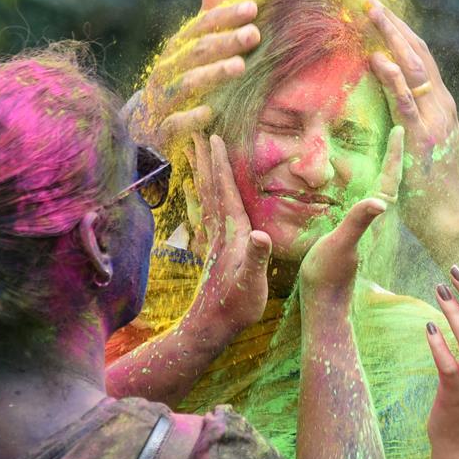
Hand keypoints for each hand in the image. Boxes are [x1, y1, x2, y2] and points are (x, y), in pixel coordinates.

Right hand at [129, 0, 260, 148]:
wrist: (145, 129)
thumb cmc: (177, 85)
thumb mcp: (189, 54)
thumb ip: (205, 25)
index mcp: (175, 52)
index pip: (200, 28)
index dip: (224, 17)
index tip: (253, 8)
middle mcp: (165, 72)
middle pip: (196, 52)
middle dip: (226, 41)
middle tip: (255, 34)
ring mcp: (161, 100)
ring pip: (185, 84)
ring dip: (213, 74)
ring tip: (240, 66)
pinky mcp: (161, 130)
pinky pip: (174, 123)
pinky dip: (191, 118)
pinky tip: (210, 113)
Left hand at [185, 134, 271, 337]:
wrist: (212, 327)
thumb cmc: (237, 306)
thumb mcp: (253, 283)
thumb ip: (257, 258)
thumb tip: (260, 235)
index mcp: (233, 234)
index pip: (226, 192)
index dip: (221, 165)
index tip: (216, 138)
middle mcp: (220, 233)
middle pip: (211, 188)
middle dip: (207, 159)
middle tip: (200, 132)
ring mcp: (214, 240)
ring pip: (207, 197)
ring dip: (203, 172)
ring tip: (197, 151)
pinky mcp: (213, 249)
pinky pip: (207, 212)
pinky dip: (203, 195)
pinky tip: (200, 191)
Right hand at [299, 126, 403, 296]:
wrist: (325, 303)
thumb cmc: (329, 274)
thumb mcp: (341, 244)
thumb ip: (359, 221)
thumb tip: (380, 201)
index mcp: (374, 218)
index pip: (389, 179)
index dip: (395, 154)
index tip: (401, 128)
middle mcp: (376, 222)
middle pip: (392, 181)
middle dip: (396, 155)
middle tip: (400, 128)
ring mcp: (368, 229)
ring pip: (382, 191)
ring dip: (386, 168)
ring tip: (387, 146)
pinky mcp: (359, 236)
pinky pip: (370, 203)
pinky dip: (370, 184)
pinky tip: (364, 182)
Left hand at [366, 0, 458, 230]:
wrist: (449, 217)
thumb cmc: (430, 187)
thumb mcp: (423, 144)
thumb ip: (412, 120)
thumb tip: (389, 101)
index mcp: (442, 106)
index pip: (423, 60)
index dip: (402, 34)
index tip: (381, 14)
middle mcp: (443, 107)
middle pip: (420, 54)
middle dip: (395, 26)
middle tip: (370, 3)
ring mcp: (434, 121)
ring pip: (415, 69)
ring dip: (392, 39)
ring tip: (371, 16)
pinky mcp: (422, 138)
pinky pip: (406, 102)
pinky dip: (392, 78)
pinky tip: (376, 58)